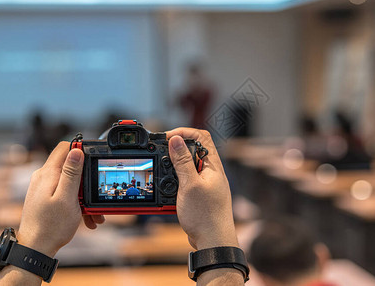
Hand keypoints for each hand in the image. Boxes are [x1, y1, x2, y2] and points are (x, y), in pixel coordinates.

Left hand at [17, 142, 104, 257]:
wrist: (36, 248)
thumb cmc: (52, 226)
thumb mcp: (67, 198)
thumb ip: (72, 173)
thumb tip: (76, 151)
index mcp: (48, 174)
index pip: (64, 148)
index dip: (80, 150)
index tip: (92, 161)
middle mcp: (44, 177)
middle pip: (71, 167)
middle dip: (86, 181)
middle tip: (95, 197)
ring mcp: (44, 187)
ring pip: (71, 183)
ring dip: (84, 196)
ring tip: (93, 214)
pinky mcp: (46, 197)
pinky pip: (66, 193)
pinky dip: (77, 203)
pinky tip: (86, 217)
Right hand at [166, 128, 238, 249]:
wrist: (213, 242)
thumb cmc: (206, 216)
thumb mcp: (190, 185)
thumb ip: (182, 162)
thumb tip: (175, 139)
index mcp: (212, 165)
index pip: (201, 136)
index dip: (184, 132)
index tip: (167, 137)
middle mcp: (211, 172)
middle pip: (193, 149)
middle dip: (176, 150)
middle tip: (161, 153)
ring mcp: (206, 183)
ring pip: (187, 167)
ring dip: (174, 168)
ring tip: (163, 174)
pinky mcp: (200, 195)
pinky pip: (185, 182)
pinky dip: (175, 183)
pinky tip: (168, 191)